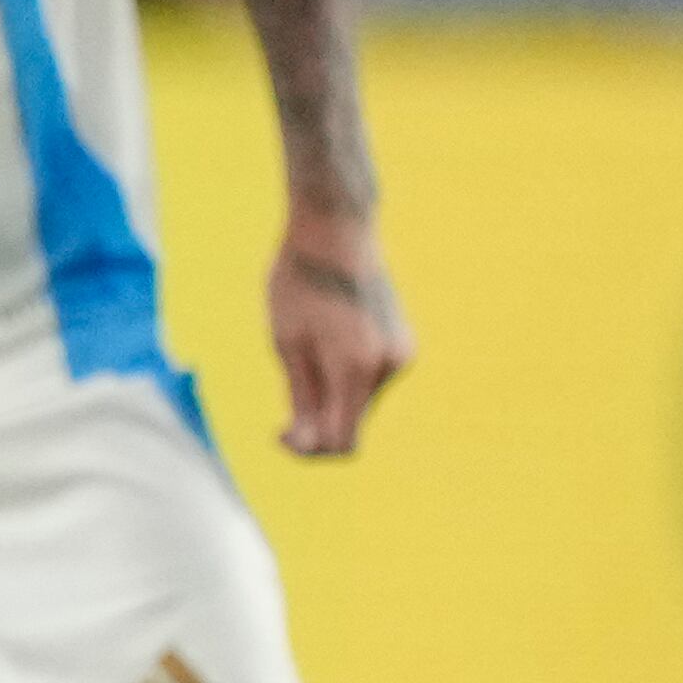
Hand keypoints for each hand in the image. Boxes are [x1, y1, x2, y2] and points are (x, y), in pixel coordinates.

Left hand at [267, 206, 409, 456]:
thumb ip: (302, 398)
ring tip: (303, 355)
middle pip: (352, 423)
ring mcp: (401, 354)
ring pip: (360, 403)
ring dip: (330, 397)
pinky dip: (345, 379)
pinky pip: (370, 380)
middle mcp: (389, 366)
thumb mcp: (287, 345)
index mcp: (356, 369)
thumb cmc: (299, 285)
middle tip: (283, 403)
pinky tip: (325, 344)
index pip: (342, 442)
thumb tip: (310, 445)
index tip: (279, 432)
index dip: (308, 450)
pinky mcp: (403, 344)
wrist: (336, 232)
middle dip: (317, 423)